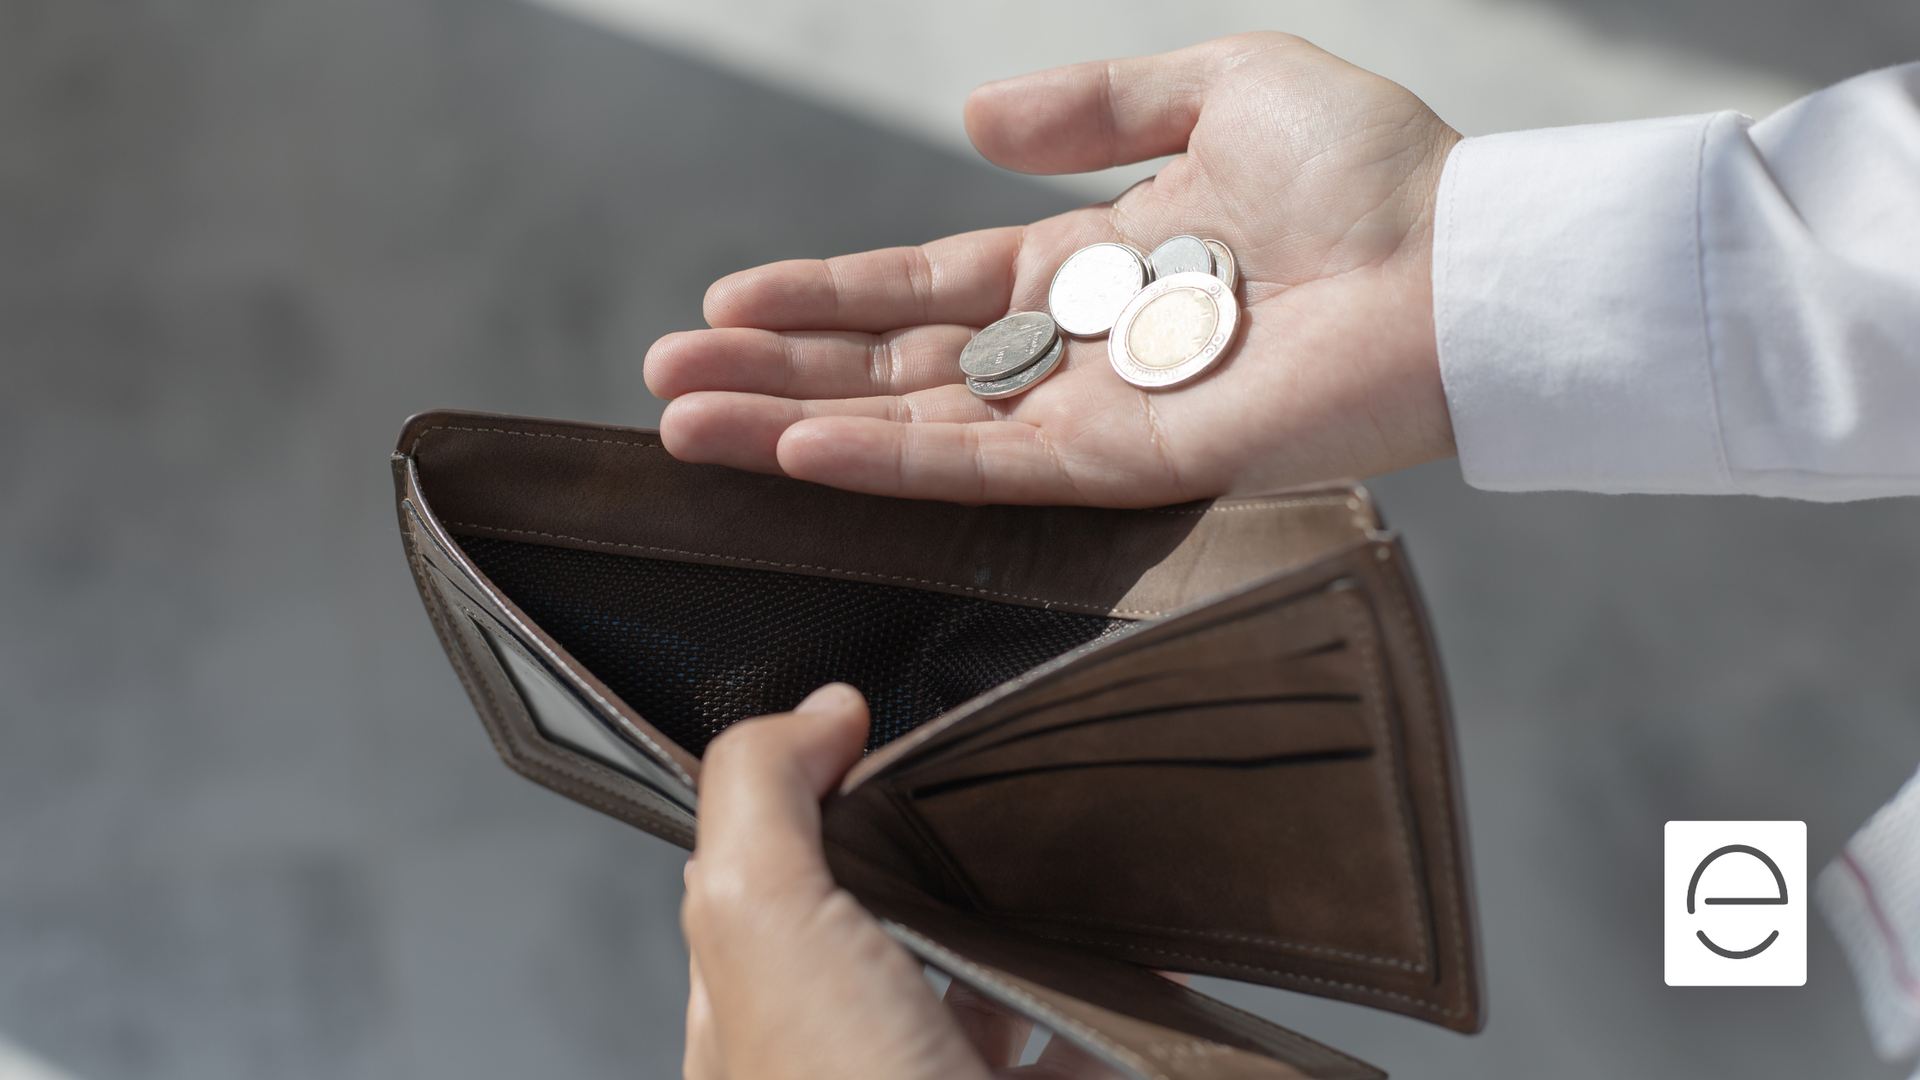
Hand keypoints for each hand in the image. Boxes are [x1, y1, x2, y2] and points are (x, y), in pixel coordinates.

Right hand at [646, 32, 1459, 506]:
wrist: (1465, 264)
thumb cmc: (1373, 171)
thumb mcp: (1221, 84)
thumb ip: (1093, 104)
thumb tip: (968, 118)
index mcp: (1093, 263)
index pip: (927, 286)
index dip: (825, 293)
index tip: (727, 302)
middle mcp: (1078, 348)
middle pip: (898, 364)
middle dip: (779, 372)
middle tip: (666, 380)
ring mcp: (1095, 414)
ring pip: (915, 426)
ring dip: (795, 426)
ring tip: (685, 425)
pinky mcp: (1128, 468)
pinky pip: (983, 467)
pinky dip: (886, 462)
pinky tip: (797, 451)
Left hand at [681, 683, 1123, 1078]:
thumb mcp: (763, 926)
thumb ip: (761, 798)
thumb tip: (818, 710)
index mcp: (760, 1006)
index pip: (770, 873)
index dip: (817, 794)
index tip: (882, 734)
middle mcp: (846, 1056)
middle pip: (895, 924)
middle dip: (951, 862)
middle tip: (1008, 800)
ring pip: (993, 991)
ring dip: (1042, 937)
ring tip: (1092, 878)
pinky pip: (1084, 1048)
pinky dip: (1121, 1011)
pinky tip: (1155, 981)